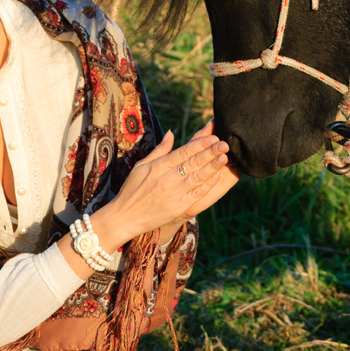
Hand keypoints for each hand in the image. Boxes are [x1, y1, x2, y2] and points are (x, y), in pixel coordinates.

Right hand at [89, 120, 233, 249]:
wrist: (124, 217)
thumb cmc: (131, 189)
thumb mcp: (141, 166)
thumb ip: (159, 150)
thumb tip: (172, 133)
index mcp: (158, 166)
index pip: (183, 152)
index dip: (200, 144)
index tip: (213, 137)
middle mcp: (167, 179)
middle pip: (193, 163)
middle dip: (211, 152)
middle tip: (225, 144)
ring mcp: (173, 194)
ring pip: (197, 177)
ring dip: (212, 167)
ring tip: (224, 157)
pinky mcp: (178, 208)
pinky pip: (196, 194)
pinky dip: (207, 185)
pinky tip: (217, 176)